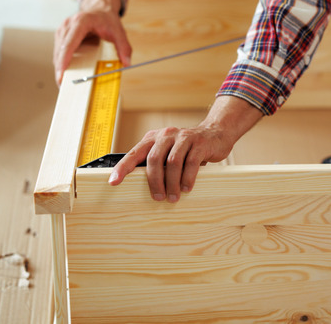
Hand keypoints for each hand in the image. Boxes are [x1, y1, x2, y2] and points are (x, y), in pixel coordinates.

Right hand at [54, 0, 131, 83]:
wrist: (99, 8)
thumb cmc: (107, 19)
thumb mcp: (119, 31)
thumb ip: (124, 47)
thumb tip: (127, 63)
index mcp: (80, 22)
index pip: (69, 43)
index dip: (64, 59)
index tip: (61, 73)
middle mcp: (67, 25)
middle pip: (60, 50)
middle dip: (60, 68)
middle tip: (63, 85)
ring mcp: (62, 30)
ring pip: (57, 52)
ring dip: (59, 67)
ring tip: (63, 83)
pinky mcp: (61, 36)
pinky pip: (58, 52)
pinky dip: (61, 63)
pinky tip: (66, 73)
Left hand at [108, 96, 263, 201]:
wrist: (216, 133)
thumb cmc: (188, 147)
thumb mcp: (168, 151)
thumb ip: (156, 162)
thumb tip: (137, 185)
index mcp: (154, 138)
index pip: (134, 153)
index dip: (123, 168)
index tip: (113, 182)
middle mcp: (166, 135)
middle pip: (154, 159)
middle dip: (154, 182)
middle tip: (158, 198)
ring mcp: (184, 137)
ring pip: (173, 162)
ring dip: (172, 183)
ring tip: (173, 197)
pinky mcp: (200, 143)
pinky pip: (191, 162)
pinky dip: (188, 178)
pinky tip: (187, 188)